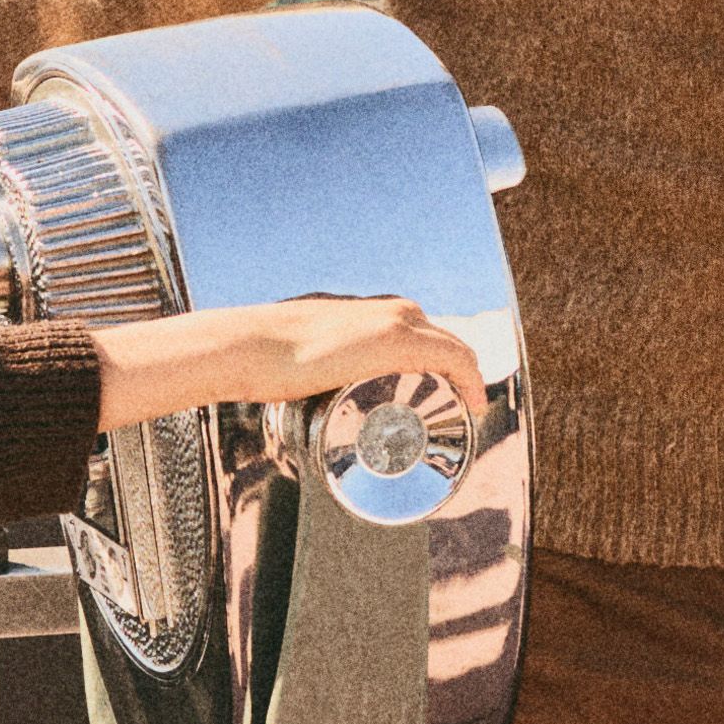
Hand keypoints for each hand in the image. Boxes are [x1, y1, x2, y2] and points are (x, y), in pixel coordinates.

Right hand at [89, 295, 487, 430]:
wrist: (250, 347)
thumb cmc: (264, 355)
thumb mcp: (295, 356)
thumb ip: (297, 366)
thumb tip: (278, 389)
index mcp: (370, 313)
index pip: (422, 335)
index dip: (440, 364)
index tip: (441, 393)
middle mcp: (391, 311)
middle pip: (444, 343)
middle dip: (457, 375)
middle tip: (455, 409)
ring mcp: (397, 323)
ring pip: (454, 350)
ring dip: (466, 380)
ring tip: (463, 412)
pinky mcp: (398, 341)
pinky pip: (455, 358)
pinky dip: (470, 379)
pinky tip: (473, 402)